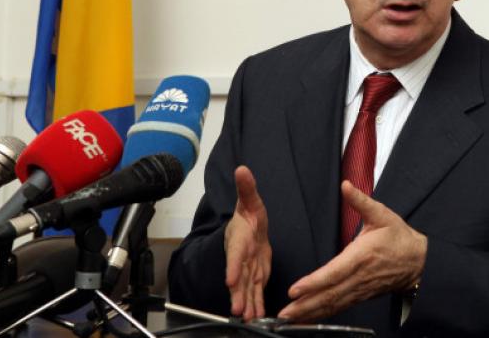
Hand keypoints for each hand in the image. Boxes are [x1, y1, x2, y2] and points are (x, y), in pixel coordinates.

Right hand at [224, 166, 271, 319]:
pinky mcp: (255, 276)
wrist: (249, 228)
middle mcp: (240, 257)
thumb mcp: (250, 200)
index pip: (235, 253)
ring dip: (246, 303)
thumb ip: (247, 188)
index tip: (230, 279)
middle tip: (237, 310)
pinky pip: (255, 292)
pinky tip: (257, 317)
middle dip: (237, 294)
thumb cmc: (248, 214)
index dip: (233, 266)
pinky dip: (256, 304)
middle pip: (238, 277)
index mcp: (239, 238)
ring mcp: (247, 268)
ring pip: (246, 289)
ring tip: (248, 319)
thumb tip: (242, 169)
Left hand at [277, 181, 426, 321]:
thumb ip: (361, 201)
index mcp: (361, 256)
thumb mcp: (382, 214)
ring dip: (310, 313)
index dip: (314, 283)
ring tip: (289, 319)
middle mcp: (359, 277)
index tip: (295, 289)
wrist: (419, 261)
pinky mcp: (360, 296)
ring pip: (332, 304)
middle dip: (305, 305)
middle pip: (329, 294)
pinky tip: (307, 319)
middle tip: (283, 313)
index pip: (334, 272)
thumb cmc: (399, 238)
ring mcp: (360, 289)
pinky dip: (322, 315)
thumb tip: (345, 185)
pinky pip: (339, 308)